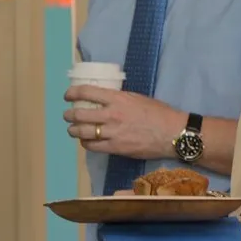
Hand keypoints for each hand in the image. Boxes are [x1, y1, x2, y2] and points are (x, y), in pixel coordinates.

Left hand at [62, 85, 183, 162]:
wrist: (172, 133)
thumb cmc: (158, 113)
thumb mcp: (137, 98)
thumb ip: (118, 99)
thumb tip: (104, 99)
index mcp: (117, 99)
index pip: (86, 92)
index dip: (72, 93)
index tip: (68, 95)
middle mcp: (111, 115)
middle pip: (79, 114)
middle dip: (69, 115)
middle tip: (67, 115)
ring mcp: (112, 133)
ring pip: (82, 132)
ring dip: (73, 130)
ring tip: (72, 129)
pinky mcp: (116, 148)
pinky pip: (93, 146)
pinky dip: (85, 143)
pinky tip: (86, 141)